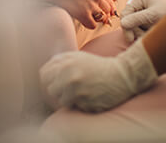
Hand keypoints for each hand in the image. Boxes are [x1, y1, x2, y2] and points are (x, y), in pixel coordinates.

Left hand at [40, 39, 156, 111]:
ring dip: (69, 100)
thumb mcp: (78, 57)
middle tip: (70, 89)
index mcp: (66, 63)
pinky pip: (74, 108)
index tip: (54, 82)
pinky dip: (80, 105)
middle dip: (58, 91)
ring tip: (81, 93)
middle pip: (50, 90)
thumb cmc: (98, 66)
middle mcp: (69, 76)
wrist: (121, 75)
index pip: (44, 75)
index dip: (48, 80)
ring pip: (61, 101)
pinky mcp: (85, 102)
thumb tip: (44, 72)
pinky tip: (89, 97)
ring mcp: (77, 90)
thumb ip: (60, 62)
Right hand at [120, 0, 165, 42]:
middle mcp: (137, 5)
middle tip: (143, 36)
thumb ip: (137, 19)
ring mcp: (140, 13)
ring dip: (140, 33)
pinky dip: (143, 34)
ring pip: (133, 28)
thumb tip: (123, 24)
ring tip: (150, 33)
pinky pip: (139, 30)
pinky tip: (151, 33)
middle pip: (127, 22)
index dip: (126, 27)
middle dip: (135, 31)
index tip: (131, 39)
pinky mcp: (144, 21)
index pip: (124, 14)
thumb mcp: (153, 15)